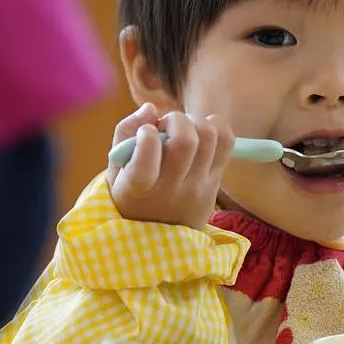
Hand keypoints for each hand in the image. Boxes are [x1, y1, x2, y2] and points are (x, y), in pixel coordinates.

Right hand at [106, 102, 233, 230]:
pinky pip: (227, 143)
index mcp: (137, 188)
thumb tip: (151, 107)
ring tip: (183, 128)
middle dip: (175, 120)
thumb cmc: (130, 194)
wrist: (158, 236)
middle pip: (186, 141)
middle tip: (166, 126)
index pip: (147, 159)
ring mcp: (197, 188)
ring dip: (196, 121)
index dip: (147, 135)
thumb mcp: (115, 169)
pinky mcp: (215, 183)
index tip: (145, 133)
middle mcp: (170, 191)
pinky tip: (200, 131)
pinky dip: (217, 126)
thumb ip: (125, 133)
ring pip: (210, 137)